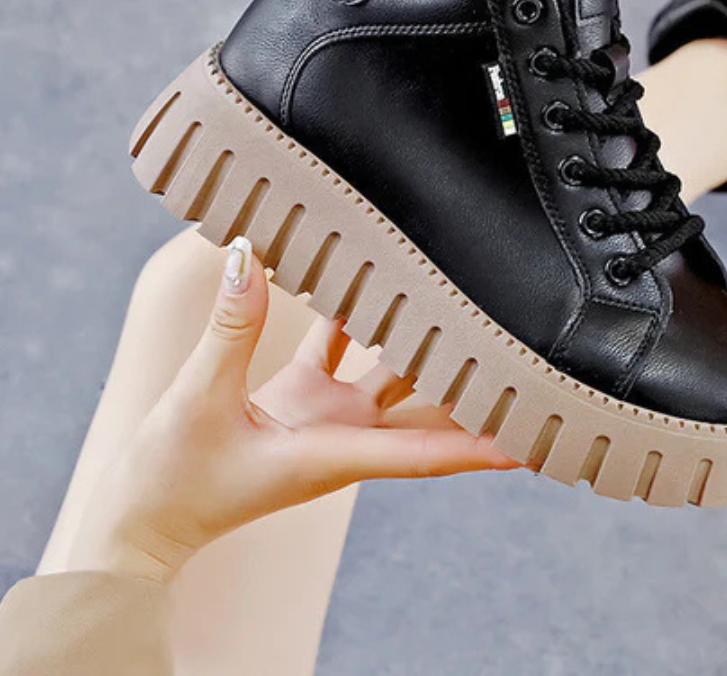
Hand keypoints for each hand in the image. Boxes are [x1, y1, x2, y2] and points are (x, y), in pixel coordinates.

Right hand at [68, 237, 516, 584]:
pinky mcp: (302, 399)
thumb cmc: (169, 482)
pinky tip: (367, 278)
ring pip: (391, 375)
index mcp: (332, 453)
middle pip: (426, 410)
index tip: (535, 437)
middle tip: (525, 350)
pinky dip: (354, 321)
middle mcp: (342, 436)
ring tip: (462, 298)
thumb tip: (248, 258)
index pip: (425, 451)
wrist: (141, 518)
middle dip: (473, 385)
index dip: (482, 442)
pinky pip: (340, 351)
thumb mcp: (200, 400)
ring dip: (420, 341)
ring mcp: (325, 417)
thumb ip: (229, 328)